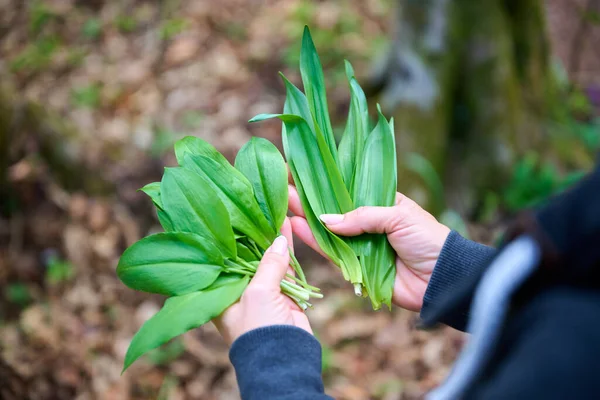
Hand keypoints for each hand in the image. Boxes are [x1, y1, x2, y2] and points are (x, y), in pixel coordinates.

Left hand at [214, 217, 312, 344]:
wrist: (285, 359)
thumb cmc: (258, 328)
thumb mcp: (257, 293)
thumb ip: (268, 265)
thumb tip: (279, 240)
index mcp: (221, 293)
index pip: (221, 260)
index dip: (228, 238)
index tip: (232, 215)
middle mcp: (238, 290)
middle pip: (245, 257)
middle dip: (253, 236)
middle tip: (259, 208)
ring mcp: (261, 292)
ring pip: (266, 260)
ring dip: (273, 240)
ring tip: (277, 213)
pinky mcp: (282, 294)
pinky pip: (284, 268)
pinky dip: (288, 252)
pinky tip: (289, 231)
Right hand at [289, 187, 449, 311]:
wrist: (441, 278)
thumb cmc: (427, 239)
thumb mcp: (397, 216)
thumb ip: (361, 216)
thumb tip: (325, 220)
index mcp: (381, 203)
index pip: (349, 190)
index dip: (328, 184)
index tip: (304, 174)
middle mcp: (368, 223)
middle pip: (334, 211)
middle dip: (310, 200)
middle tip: (284, 189)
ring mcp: (361, 245)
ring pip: (329, 232)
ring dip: (307, 220)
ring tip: (283, 205)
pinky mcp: (357, 268)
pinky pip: (333, 254)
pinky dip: (315, 243)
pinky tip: (296, 228)